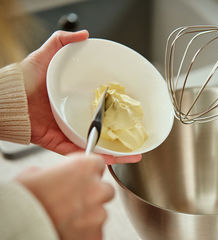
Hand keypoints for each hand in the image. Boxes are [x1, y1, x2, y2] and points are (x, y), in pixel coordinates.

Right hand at [16, 153, 113, 239]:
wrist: (19, 232)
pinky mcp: (95, 236)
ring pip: (100, 213)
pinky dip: (84, 234)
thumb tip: (58, 178)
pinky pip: (95, 233)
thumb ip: (57, 173)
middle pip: (105, 190)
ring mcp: (98, 214)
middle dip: (93, 195)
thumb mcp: (35, 174)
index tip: (81, 177)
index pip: (97, 164)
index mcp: (84, 168)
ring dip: (88, 216)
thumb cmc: (23, 202)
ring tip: (66, 221)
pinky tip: (67, 233)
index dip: (87, 172)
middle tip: (74, 202)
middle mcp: (96, 190)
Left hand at [20, 30, 141, 164]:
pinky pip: (80, 153)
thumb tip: (84, 34)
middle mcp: (74, 118)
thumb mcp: (44, 56)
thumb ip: (62, 42)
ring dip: (115, 153)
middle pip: (104, 130)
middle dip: (122, 138)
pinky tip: (112, 161)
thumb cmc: (23, 79)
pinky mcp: (60, 144)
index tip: (133, 113)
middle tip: (138, 141)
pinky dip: (96, 159)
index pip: (101, 108)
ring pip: (96, 146)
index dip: (118, 111)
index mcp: (75, 101)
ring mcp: (68, 132)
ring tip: (133, 155)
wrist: (7, 99)